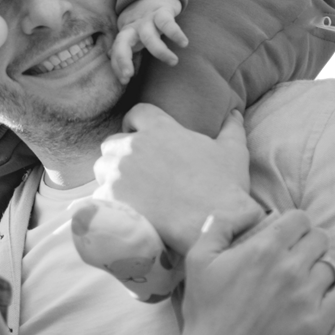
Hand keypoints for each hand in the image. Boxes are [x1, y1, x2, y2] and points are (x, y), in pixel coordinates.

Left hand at [92, 104, 252, 253]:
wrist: (212, 222)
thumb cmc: (224, 186)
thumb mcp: (233, 151)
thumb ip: (231, 128)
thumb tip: (235, 113)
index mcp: (160, 128)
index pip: (137, 113)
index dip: (135, 124)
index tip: (138, 136)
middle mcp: (134, 145)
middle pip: (113, 142)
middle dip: (120, 154)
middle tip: (134, 172)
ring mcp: (120, 171)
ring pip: (102, 167)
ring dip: (110, 176)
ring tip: (127, 193)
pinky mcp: (112, 197)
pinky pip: (99, 195)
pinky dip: (108, 202)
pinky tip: (123, 212)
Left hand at [110, 0, 187, 84]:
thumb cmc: (143, 19)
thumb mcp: (131, 31)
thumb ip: (123, 45)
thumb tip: (109, 56)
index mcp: (126, 33)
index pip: (117, 50)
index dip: (117, 65)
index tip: (124, 81)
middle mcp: (134, 27)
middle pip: (123, 43)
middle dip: (123, 60)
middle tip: (129, 76)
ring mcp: (148, 19)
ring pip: (149, 36)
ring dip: (160, 51)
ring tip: (173, 62)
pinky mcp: (162, 11)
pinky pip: (168, 23)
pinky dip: (176, 33)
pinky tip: (184, 43)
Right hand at [177, 209, 334, 334]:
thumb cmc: (205, 306)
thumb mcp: (198, 256)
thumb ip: (222, 223)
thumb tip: (251, 211)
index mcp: (263, 249)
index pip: (300, 218)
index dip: (293, 223)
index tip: (286, 235)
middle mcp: (290, 269)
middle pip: (320, 237)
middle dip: (309, 240)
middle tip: (297, 254)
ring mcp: (307, 297)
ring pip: (334, 262)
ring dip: (323, 262)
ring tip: (310, 272)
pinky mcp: (318, 323)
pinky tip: (329, 287)